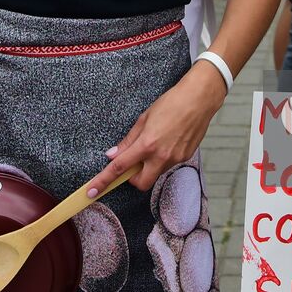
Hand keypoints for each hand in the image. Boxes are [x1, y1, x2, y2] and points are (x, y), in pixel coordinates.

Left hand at [84, 64, 226, 194]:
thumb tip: (113, 155)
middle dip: (133, 178)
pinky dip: (163, 157)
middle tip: (134, 162)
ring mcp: (175, 159)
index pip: (120, 168)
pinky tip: (170, 139)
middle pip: (140, 183)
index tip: (91, 192)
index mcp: (147, 144)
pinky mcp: (185, 157)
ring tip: (157, 141)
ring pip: (155, 173)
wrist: (200, 99)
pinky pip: (168, 164)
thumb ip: (128, 140)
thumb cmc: (172, 103)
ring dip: (150, 165)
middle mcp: (161, 156)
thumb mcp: (144, 118)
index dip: (103, 181)